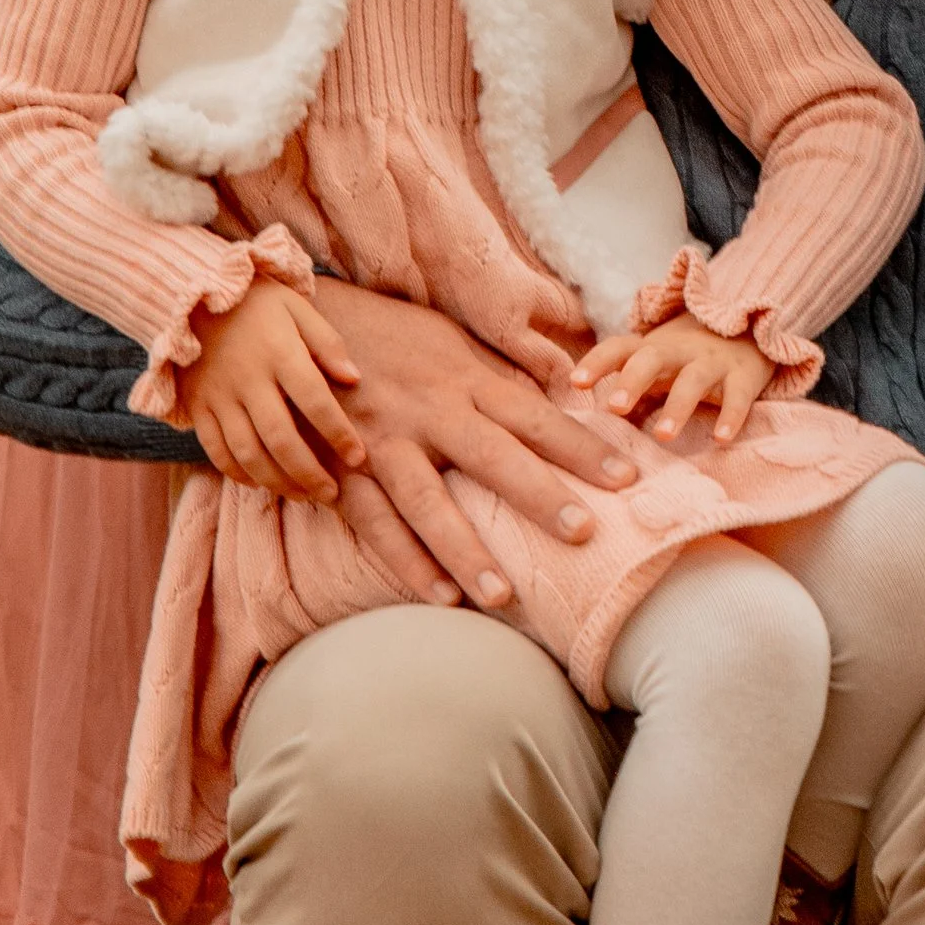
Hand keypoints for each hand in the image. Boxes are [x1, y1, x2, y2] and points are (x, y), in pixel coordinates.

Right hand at [174, 280, 369, 500]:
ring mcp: (218, 396)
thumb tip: (354, 379)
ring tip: (303, 495)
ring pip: (247, 453)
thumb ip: (327, 343)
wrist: (190, 296)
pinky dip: (238, 474)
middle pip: (280, 438)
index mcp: (278, 352)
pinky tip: (261, 483)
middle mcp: (247, 379)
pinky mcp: (197, 406)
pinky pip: (216, 450)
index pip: (314, 400)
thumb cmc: (256, 303)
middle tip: (331, 494)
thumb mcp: (296, 307)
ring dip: (277, 481)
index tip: (358, 457)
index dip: (338, 432)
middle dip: (308, 473)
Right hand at [309, 277, 640, 612]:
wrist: (296, 328)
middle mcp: (429, 410)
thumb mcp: (449, 339)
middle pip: (492, 456)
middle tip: (583, 532)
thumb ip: (500, 372)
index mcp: (464, 378)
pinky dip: (405, 561)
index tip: (627, 477)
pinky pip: (375, 523)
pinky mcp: (342, 469)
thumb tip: (565, 388)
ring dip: (465, 549)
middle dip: (538, 494)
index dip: (581, 446)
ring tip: (501, 594)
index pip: (534, 414)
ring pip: (428, 501)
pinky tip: (438, 596)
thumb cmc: (387, 337)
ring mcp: (382, 442)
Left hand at [573, 315, 779, 443]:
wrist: (749, 329)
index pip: (619, 348)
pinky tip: (722, 439)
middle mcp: (680, 351)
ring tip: (663, 436)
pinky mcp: (744, 376)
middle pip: (652, 358)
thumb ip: (628, 397)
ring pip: (693, 380)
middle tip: (615, 408)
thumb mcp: (656, 370)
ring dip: (677, 407)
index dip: (597, 362)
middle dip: (633, 381)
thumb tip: (589, 433)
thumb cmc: (687, 361)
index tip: (576, 382)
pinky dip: (732, 417)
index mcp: (652, 349)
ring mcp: (714, 362)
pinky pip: (738, 396)